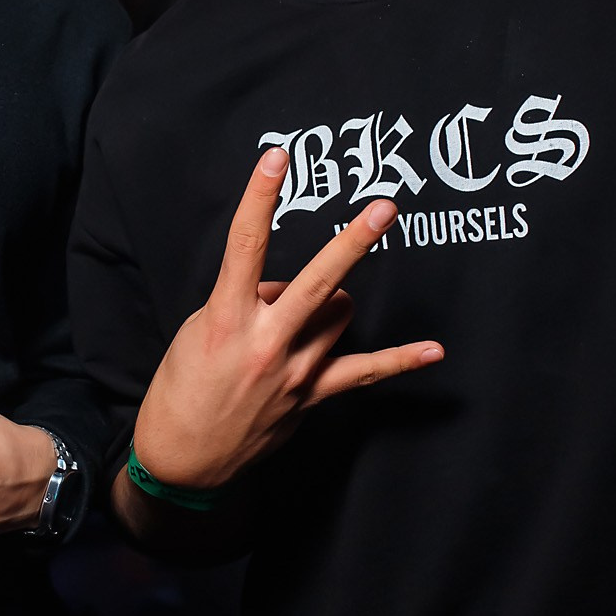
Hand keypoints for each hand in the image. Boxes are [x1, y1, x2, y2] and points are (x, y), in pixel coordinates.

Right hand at [131, 146, 443, 493]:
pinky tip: (434, 350)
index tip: (278, 157)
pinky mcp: (311, 396)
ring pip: (339, 314)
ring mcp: (294, 372)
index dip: (260, 197)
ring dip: (326, 302)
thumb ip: (244, 303)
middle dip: (352, 241)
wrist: (182, 457)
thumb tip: (285, 291)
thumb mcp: (197, 331)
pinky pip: (364, 372)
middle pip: (319, 282)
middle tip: (385, 207)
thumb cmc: (181, 387)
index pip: (245, 246)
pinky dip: (400, 360)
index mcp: (225, 319)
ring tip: (293, 320)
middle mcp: (266, 343)